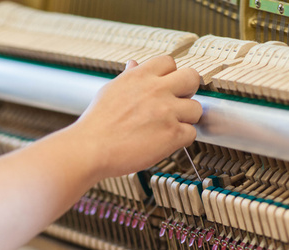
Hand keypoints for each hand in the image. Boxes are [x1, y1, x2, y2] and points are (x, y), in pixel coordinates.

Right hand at [71, 56, 201, 177]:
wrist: (92, 148)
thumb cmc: (97, 124)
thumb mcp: (111, 90)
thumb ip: (129, 78)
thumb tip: (134, 64)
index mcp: (140, 76)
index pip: (170, 62)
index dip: (170, 76)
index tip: (166, 87)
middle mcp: (156, 90)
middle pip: (192, 78)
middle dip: (188, 91)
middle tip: (178, 104)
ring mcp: (167, 111)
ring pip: (196, 109)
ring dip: (186, 119)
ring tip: (168, 128)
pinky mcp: (172, 134)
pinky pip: (191, 133)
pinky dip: (181, 140)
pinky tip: (165, 142)